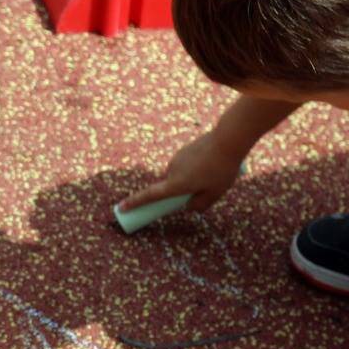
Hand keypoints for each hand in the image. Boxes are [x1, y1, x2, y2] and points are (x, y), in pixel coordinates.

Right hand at [117, 132, 244, 219]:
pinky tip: (212, 163)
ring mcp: (177, 159)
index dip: (135, 203)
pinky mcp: (183, 151)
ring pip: (179, 176)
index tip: (121, 208)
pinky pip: (185, 166)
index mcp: (176, 184)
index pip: (150, 196)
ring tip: (214, 174)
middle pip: (171, 187)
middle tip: (205, 189)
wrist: (227, 140)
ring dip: (191, 179)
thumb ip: (200, 205)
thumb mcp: (215, 194)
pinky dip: (194, 169)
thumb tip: (188, 206)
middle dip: (182, 192)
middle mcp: (172, 170)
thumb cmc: (222, 170)